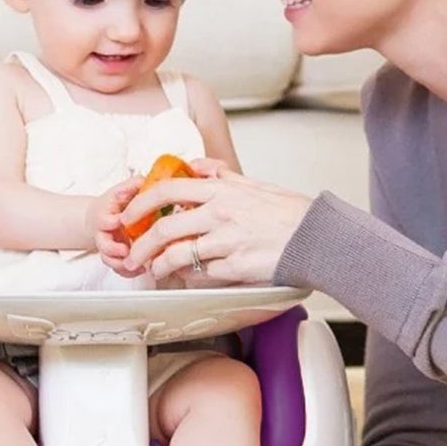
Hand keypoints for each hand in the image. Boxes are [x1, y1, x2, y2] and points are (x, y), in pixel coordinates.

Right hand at [91, 179, 140, 273]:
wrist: (101, 216)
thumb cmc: (114, 203)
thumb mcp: (122, 190)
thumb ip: (132, 185)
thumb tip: (146, 180)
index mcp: (105, 216)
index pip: (104, 220)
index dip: (111, 222)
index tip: (119, 221)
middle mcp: (105, 234)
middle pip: (103, 245)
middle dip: (114, 250)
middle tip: (126, 251)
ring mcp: (110, 247)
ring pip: (110, 261)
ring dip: (123, 265)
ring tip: (139, 266)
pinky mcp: (115, 257)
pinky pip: (119, 269)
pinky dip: (129, 272)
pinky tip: (141, 270)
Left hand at [120, 166, 313, 285]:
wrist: (316, 237)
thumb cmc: (290, 213)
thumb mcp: (255, 184)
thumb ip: (223, 176)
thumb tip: (198, 168)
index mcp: (222, 191)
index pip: (168, 190)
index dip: (141, 203)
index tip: (130, 215)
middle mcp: (220, 214)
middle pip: (165, 229)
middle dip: (141, 244)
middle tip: (132, 252)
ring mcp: (226, 241)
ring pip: (177, 256)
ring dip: (159, 266)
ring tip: (155, 271)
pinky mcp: (235, 267)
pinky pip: (201, 274)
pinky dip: (188, 276)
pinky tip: (186, 277)